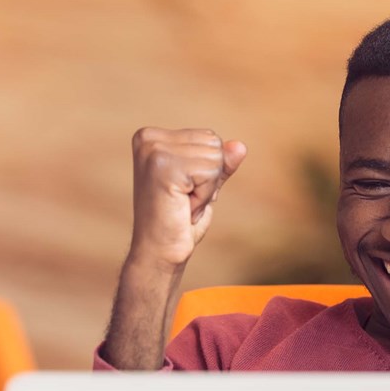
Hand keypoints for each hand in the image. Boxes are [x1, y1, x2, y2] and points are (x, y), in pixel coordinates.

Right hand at [129, 127, 246, 268]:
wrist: (158, 253)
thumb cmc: (178, 221)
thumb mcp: (203, 185)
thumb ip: (219, 163)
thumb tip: (240, 146)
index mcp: (151, 137)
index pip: (208, 137)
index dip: (205, 171)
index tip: (183, 191)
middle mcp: (148, 139)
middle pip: (213, 143)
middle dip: (208, 178)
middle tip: (183, 201)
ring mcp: (154, 151)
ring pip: (215, 157)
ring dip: (206, 189)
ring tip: (182, 204)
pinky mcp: (164, 167)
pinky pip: (210, 173)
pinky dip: (204, 196)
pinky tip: (183, 208)